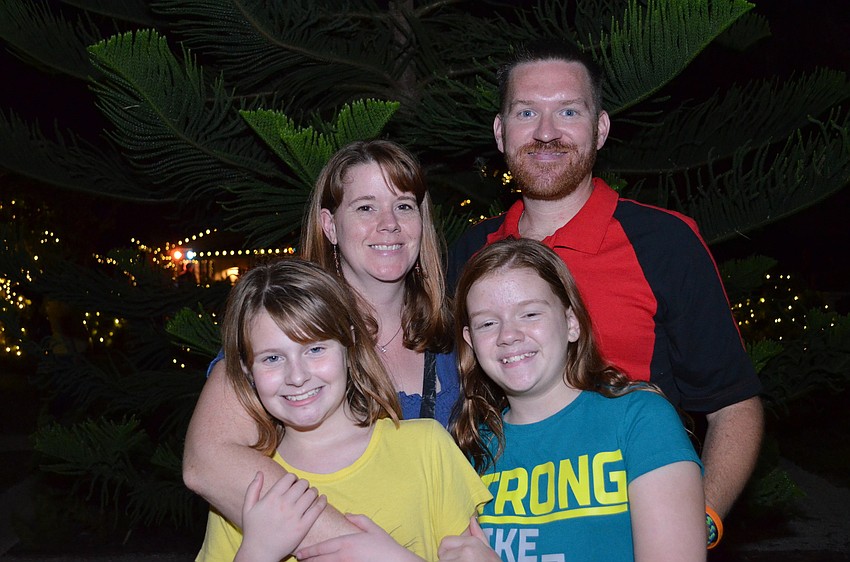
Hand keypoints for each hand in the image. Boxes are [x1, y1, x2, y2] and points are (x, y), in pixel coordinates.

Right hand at [234, 471, 326, 561]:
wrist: (259, 553)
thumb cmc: (253, 530)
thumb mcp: (248, 508)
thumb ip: (253, 488)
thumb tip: (259, 472)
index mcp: (271, 498)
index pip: (289, 478)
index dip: (293, 477)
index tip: (293, 482)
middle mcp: (283, 504)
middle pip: (302, 484)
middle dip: (303, 484)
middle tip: (303, 488)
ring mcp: (294, 516)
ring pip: (311, 494)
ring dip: (313, 491)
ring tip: (311, 494)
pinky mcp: (302, 527)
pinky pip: (317, 509)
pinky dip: (322, 501)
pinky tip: (322, 499)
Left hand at [295, 513, 423, 561]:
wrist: (395, 561)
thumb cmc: (385, 545)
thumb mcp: (372, 528)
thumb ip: (358, 519)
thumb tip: (347, 514)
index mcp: (347, 542)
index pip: (322, 547)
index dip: (309, 551)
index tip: (300, 553)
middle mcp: (344, 555)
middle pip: (320, 559)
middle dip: (308, 560)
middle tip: (298, 560)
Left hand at [438, 517, 499, 561]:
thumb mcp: (489, 550)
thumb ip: (478, 534)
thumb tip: (472, 519)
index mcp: (472, 542)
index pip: (445, 542)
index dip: (447, 551)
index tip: (454, 558)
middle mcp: (466, 550)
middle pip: (442, 554)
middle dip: (447, 560)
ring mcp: (462, 561)